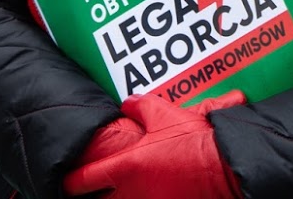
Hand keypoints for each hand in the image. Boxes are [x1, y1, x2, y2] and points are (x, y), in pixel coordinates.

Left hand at [63, 91, 244, 197]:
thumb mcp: (165, 115)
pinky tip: (139, 198)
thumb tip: (127, 103)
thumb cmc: (195, 142)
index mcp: (126, 167)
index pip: (82, 181)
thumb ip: (140, 107)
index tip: (67, 182)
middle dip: (91, 198)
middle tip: (91, 192)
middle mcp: (131, 193)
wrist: (225, 168)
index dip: (70, 182)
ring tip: (114, 195)